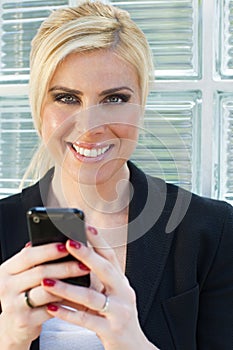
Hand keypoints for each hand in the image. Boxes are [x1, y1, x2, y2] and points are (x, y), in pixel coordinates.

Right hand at [0, 241, 88, 347]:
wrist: (14, 325)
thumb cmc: (24, 294)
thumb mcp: (24, 275)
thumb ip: (37, 259)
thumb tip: (63, 242)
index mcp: (7, 270)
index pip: (28, 255)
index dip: (49, 250)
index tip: (68, 244)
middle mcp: (5, 286)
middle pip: (40, 272)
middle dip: (65, 267)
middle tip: (84, 263)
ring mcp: (13, 305)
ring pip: (46, 291)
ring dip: (69, 285)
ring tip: (85, 280)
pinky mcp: (23, 321)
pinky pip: (50, 310)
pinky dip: (65, 303)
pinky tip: (78, 298)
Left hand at [42, 227, 157, 349]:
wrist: (134, 348)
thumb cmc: (118, 317)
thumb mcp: (112, 294)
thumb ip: (97, 280)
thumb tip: (74, 261)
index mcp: (121, 282)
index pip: (111, 256)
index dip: (99, 240)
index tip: (85, 226)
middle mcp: (123, 293)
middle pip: (105, 270)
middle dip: (86, 255)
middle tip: (68, 243)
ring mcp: (119, 312)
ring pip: (92, 297)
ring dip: (68, 288)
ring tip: (48, 280)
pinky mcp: (111, 330)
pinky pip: (87, 321)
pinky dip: (68, 313)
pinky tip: (52, 307)